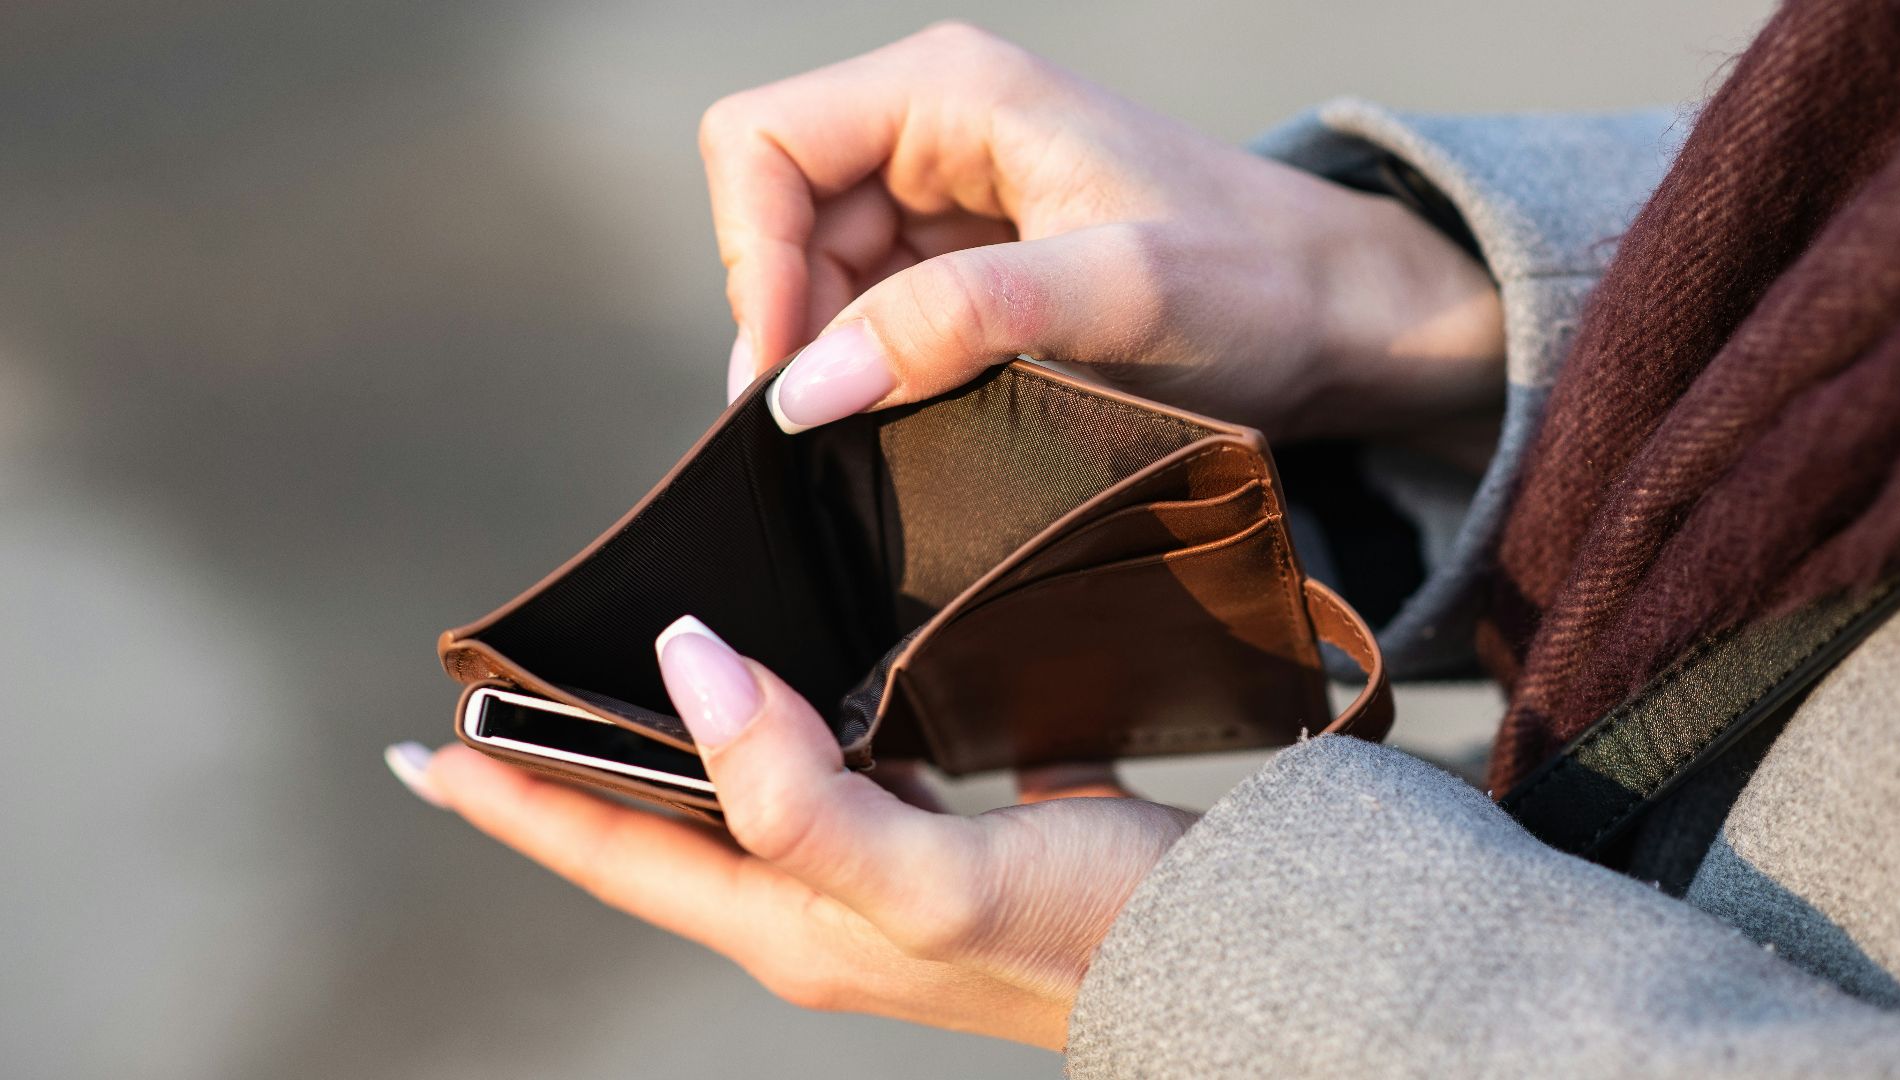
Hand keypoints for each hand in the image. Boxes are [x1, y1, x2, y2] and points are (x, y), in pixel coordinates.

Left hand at [391, 616, 1195, 1048]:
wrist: (1227, 957)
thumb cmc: (1083, 933)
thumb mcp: (925, 878)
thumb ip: (793, 792)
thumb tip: (685, 666)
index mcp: (787, 924)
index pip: (609, 857)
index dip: (510, 803)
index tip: (419, 746)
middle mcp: (815, 907)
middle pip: (656, 831)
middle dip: (569, 769)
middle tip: (502, 696)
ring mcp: (877, 878)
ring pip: (734, 798)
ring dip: (667, 745)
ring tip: (616, 679)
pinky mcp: (940, 839)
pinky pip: (824, 771)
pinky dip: (778, 723)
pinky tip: (793, 676)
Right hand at [702, 22, 1502, 441]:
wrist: (1345, 321)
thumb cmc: (1259, 283)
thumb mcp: (1116, 296)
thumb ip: (957, 323)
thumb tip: (807, 386)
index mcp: (950, 90)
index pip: (759, 144)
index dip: (753, 260)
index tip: (793, 376)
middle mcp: (933, 129)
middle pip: (776, 217)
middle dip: (790, 324)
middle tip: (835, 429)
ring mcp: (947, 198)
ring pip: (815, 278)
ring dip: (833, 358)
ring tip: (893, 429)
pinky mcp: (969, 265)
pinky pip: (871, 315)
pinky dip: (874, 373)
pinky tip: (918, 419)